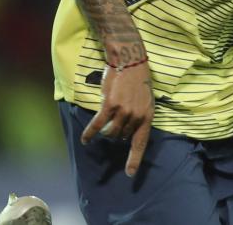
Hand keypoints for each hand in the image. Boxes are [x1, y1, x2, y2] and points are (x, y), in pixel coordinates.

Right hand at [80, 61, 154, 176]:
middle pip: (121, 137)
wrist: (129, 61)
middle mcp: (136, 115)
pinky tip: (85, 140)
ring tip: (104, 123)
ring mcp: (123, 111)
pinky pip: (97, 125)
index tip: (130, 173)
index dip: (134, 159)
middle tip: (115, 120)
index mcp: (147, 115)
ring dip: (105, 131)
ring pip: (110, 133)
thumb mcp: (145, 100)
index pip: (141, 142)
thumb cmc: (137, 80)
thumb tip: (128, 132)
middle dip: (117, 133)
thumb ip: (139, 116)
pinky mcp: (110, 105)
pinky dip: (90, 133)